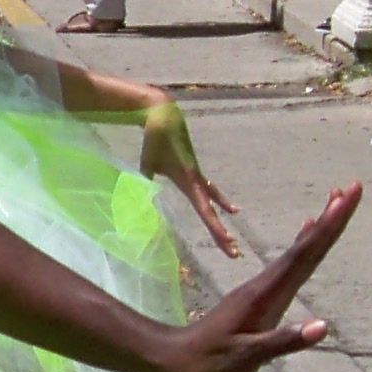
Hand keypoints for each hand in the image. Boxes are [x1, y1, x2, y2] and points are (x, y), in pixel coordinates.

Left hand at [135, 94, 241, 256]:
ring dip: (220, 221)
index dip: (215, 228)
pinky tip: (231, 209)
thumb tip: (136, 202)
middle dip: (221, 234)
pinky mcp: (195, 172)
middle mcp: (197, 181)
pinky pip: (211, 190)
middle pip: (212, 213)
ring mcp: (198, 176)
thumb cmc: (155, 139)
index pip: (205, 210)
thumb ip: (144, 183)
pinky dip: (220, 200)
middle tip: (234, 255)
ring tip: (230, 240)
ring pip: (214, 204)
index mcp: (188, 180)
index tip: (227, 243)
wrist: (165, 117)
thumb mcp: (148, 163)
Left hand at [148, 185, 356, 371]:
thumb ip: (283, 341)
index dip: (328, 226)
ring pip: (297, 250)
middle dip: (331, 217)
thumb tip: (323, 326)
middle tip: (353, 188)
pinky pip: (288, 262)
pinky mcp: (259, 294)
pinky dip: (302, 243)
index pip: (304, 255)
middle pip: (305, 246)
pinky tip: (306, 230)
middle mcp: (266, 284)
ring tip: (337, 201)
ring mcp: (262, 287)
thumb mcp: (246, 357)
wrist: (174, 359)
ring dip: (320, 226)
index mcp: (267, 294)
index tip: (347, 197)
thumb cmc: (209, 362)